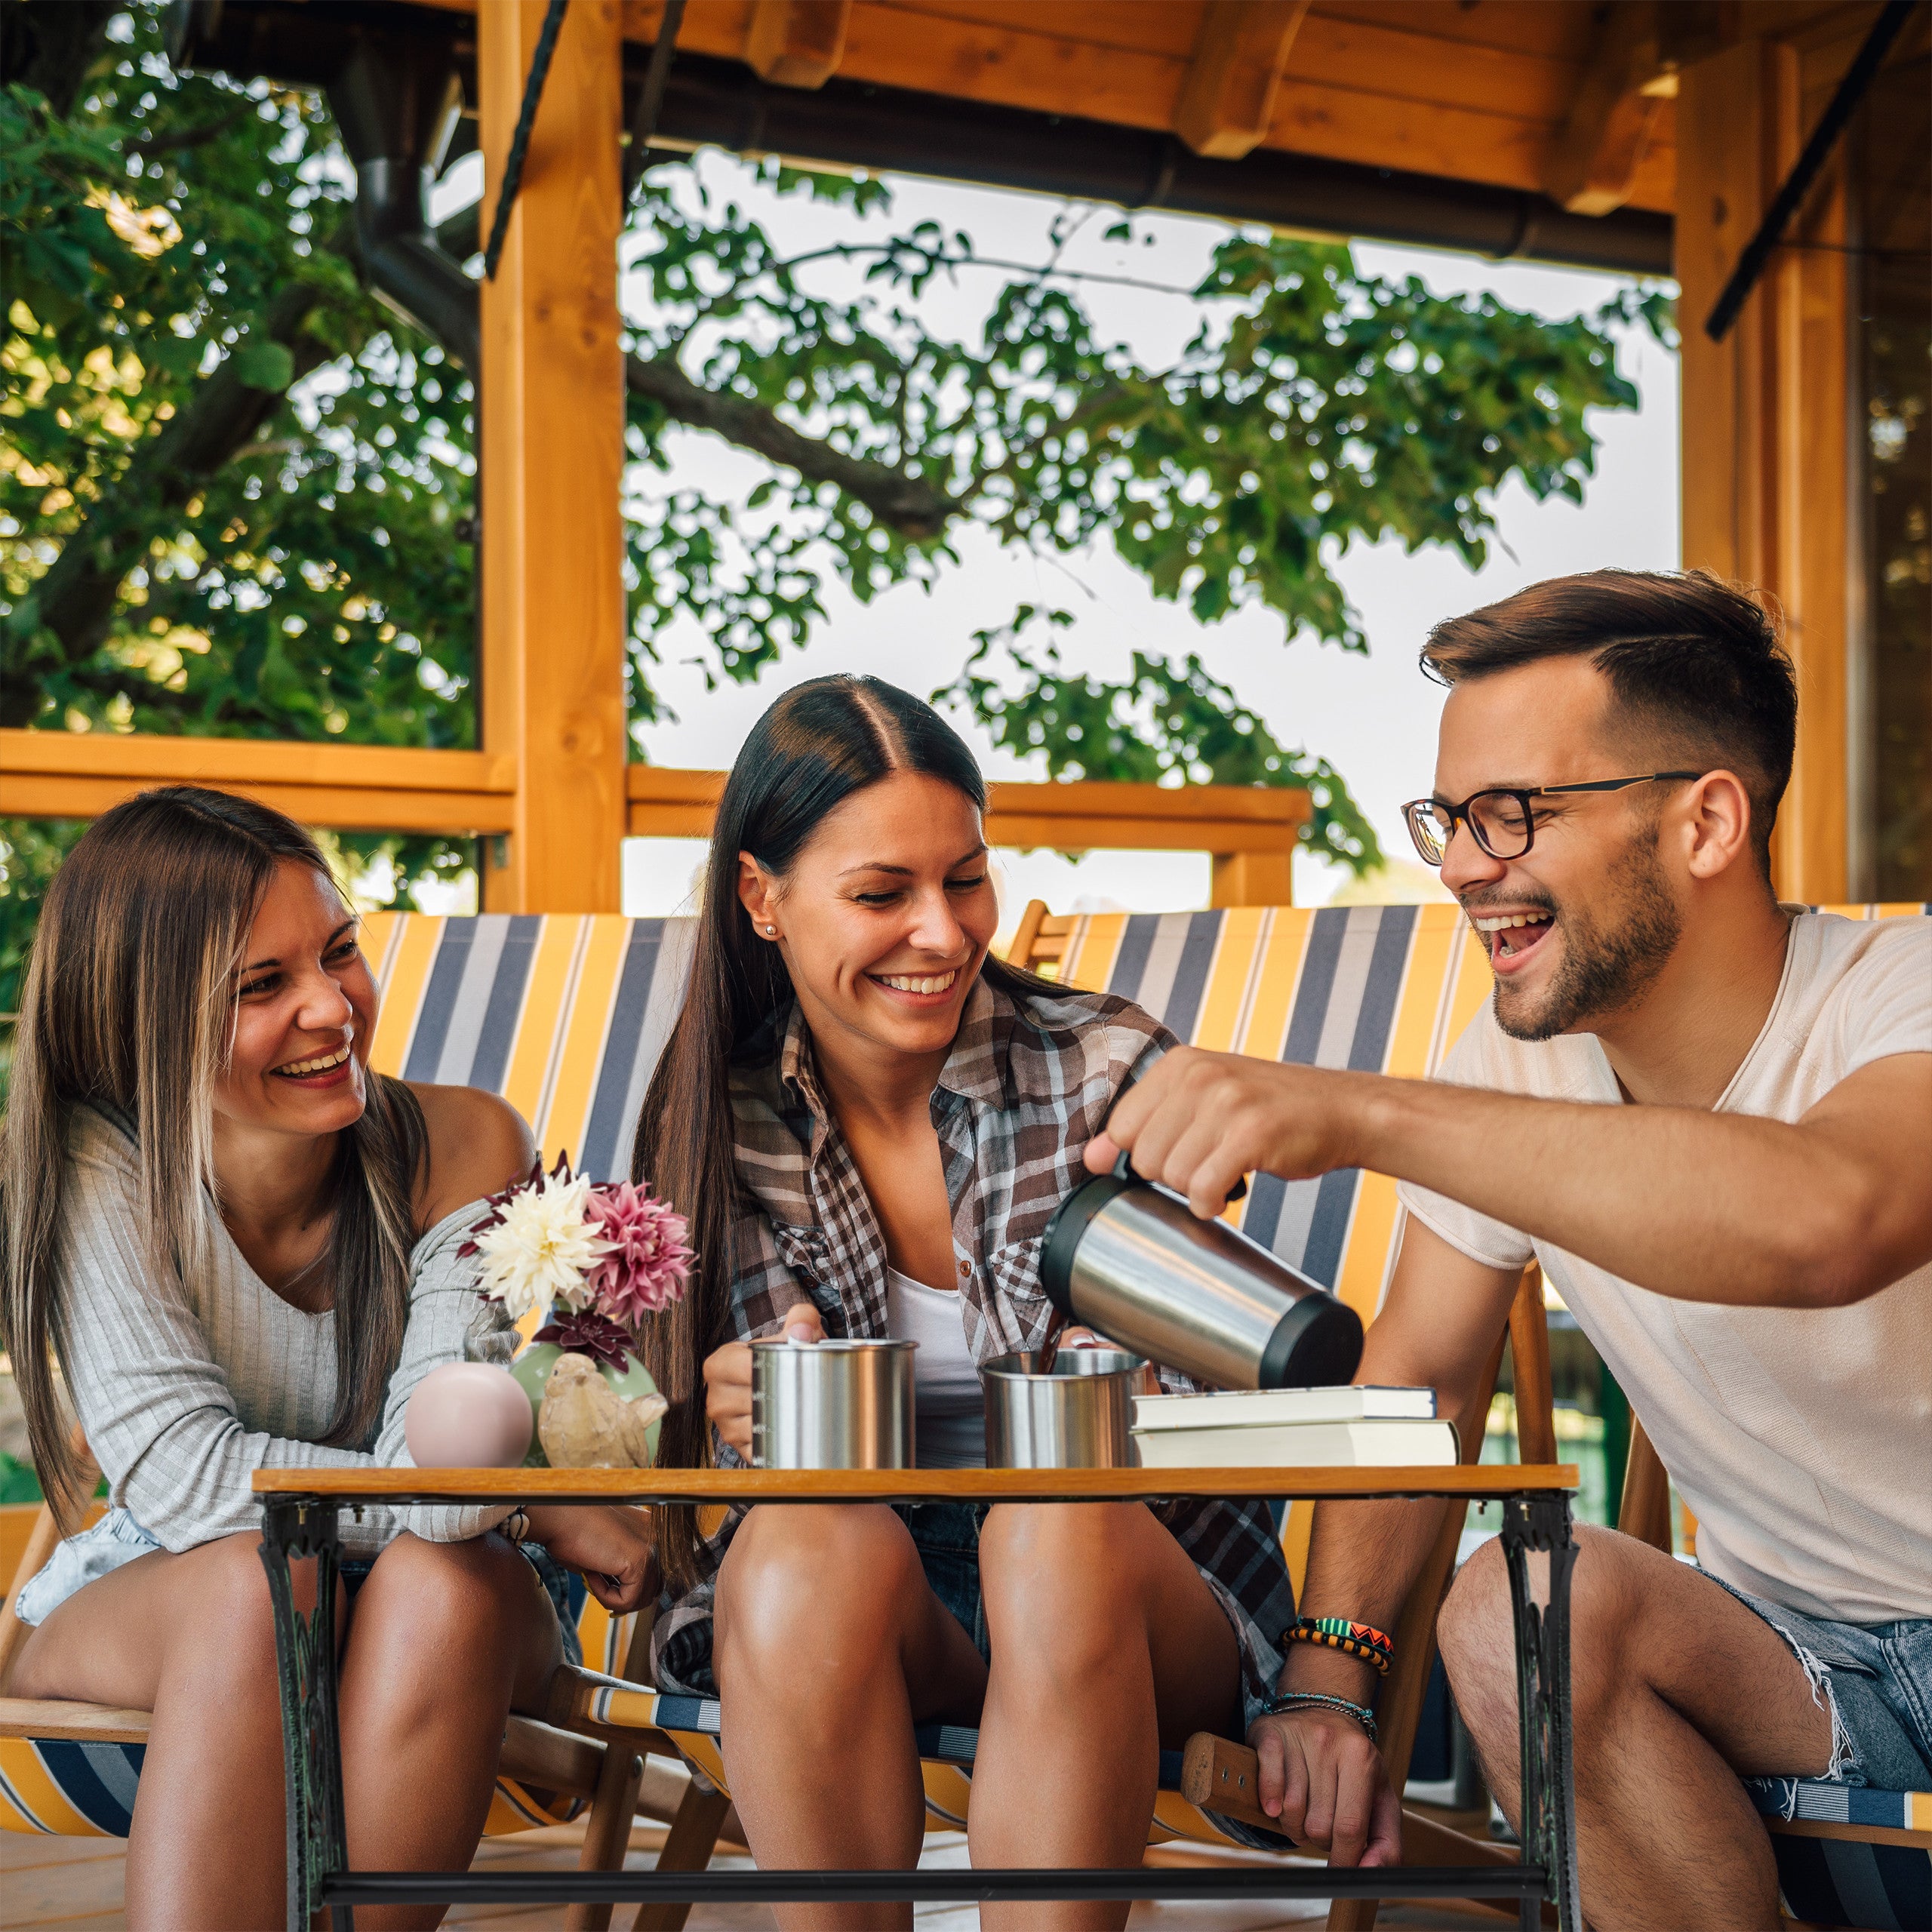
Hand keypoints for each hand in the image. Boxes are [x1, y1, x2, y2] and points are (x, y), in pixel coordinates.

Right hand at [521, 1504, 657, 1613]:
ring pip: (642, 1598)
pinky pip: (628, 1600)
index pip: (653, 1573)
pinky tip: (591, 1575)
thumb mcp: (605, 1551)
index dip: (629, 1588)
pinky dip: (606, 1597)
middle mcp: (655, 1537)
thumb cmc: (572, 1530)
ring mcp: (651, 1547)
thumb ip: (620, 1568)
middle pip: (652, 1588)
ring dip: (613, 1597)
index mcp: (649, 1531)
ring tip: (592, 1576)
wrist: (559, 1515)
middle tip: (598, 1585)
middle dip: (624, 1596)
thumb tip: (625, 1595)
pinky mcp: (640, 1559)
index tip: (606, 1587)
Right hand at [702, 1301, 824, 1459]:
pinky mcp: (740, 1447)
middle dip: (780, 1395)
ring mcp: (725, 1426)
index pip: (742, 1369)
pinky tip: (790, 1427)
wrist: (785, 1380)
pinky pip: (761, 1448)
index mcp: (719, 1364)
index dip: (771, 1368)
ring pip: (757, 1425)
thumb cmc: (785, 1354)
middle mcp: (716, 1397)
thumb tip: (803, 1330)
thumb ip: (802, 1319)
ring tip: (797, 1406)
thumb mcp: (795, 1331)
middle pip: (751, 1400)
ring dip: (780, 1418)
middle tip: (802, 1388)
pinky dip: (779, 1440)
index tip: (792, 1368)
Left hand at [1087, 1047, 1364, 1218]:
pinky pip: (1204, 1190)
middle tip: (1207, 1163)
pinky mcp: (1251, 1134)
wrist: (1342, 1110)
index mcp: (1180, 1063)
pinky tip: (1229, 1192)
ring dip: (1196, 1190)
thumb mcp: (1204, 1098)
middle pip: (1145, 1157)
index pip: (1122, 1126)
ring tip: (1223, 1171)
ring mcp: (1226, 1102)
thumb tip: (1091, 1159)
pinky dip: (1212, 1204)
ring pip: (1173, 1177)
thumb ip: (1148, 1123)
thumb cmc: (1270, 1109)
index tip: (1173, 1155)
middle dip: (1171, 1175)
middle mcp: (1199, 1076)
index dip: (1140, 1155)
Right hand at [1248, 1706, 1401, 1867]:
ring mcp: (1298, 1735)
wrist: (1325, 1712)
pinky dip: (1270, 1802)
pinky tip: (1276, 1805)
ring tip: (1305, 1811)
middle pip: (1318, 1825)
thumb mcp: (1381, 1799)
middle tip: (1324, 1824)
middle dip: (1319, 1839)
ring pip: (1290, 1812)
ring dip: (1295, 1825)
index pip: (1350, 1827)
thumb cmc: (1355, 1767)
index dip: (1344, 1859)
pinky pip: (1267, 1783)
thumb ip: (1387, 1843)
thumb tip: (1369, 1871)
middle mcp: (1330, 1742)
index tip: (1340, 1871)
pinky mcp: (1269, 1733)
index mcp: (1363, 1758)